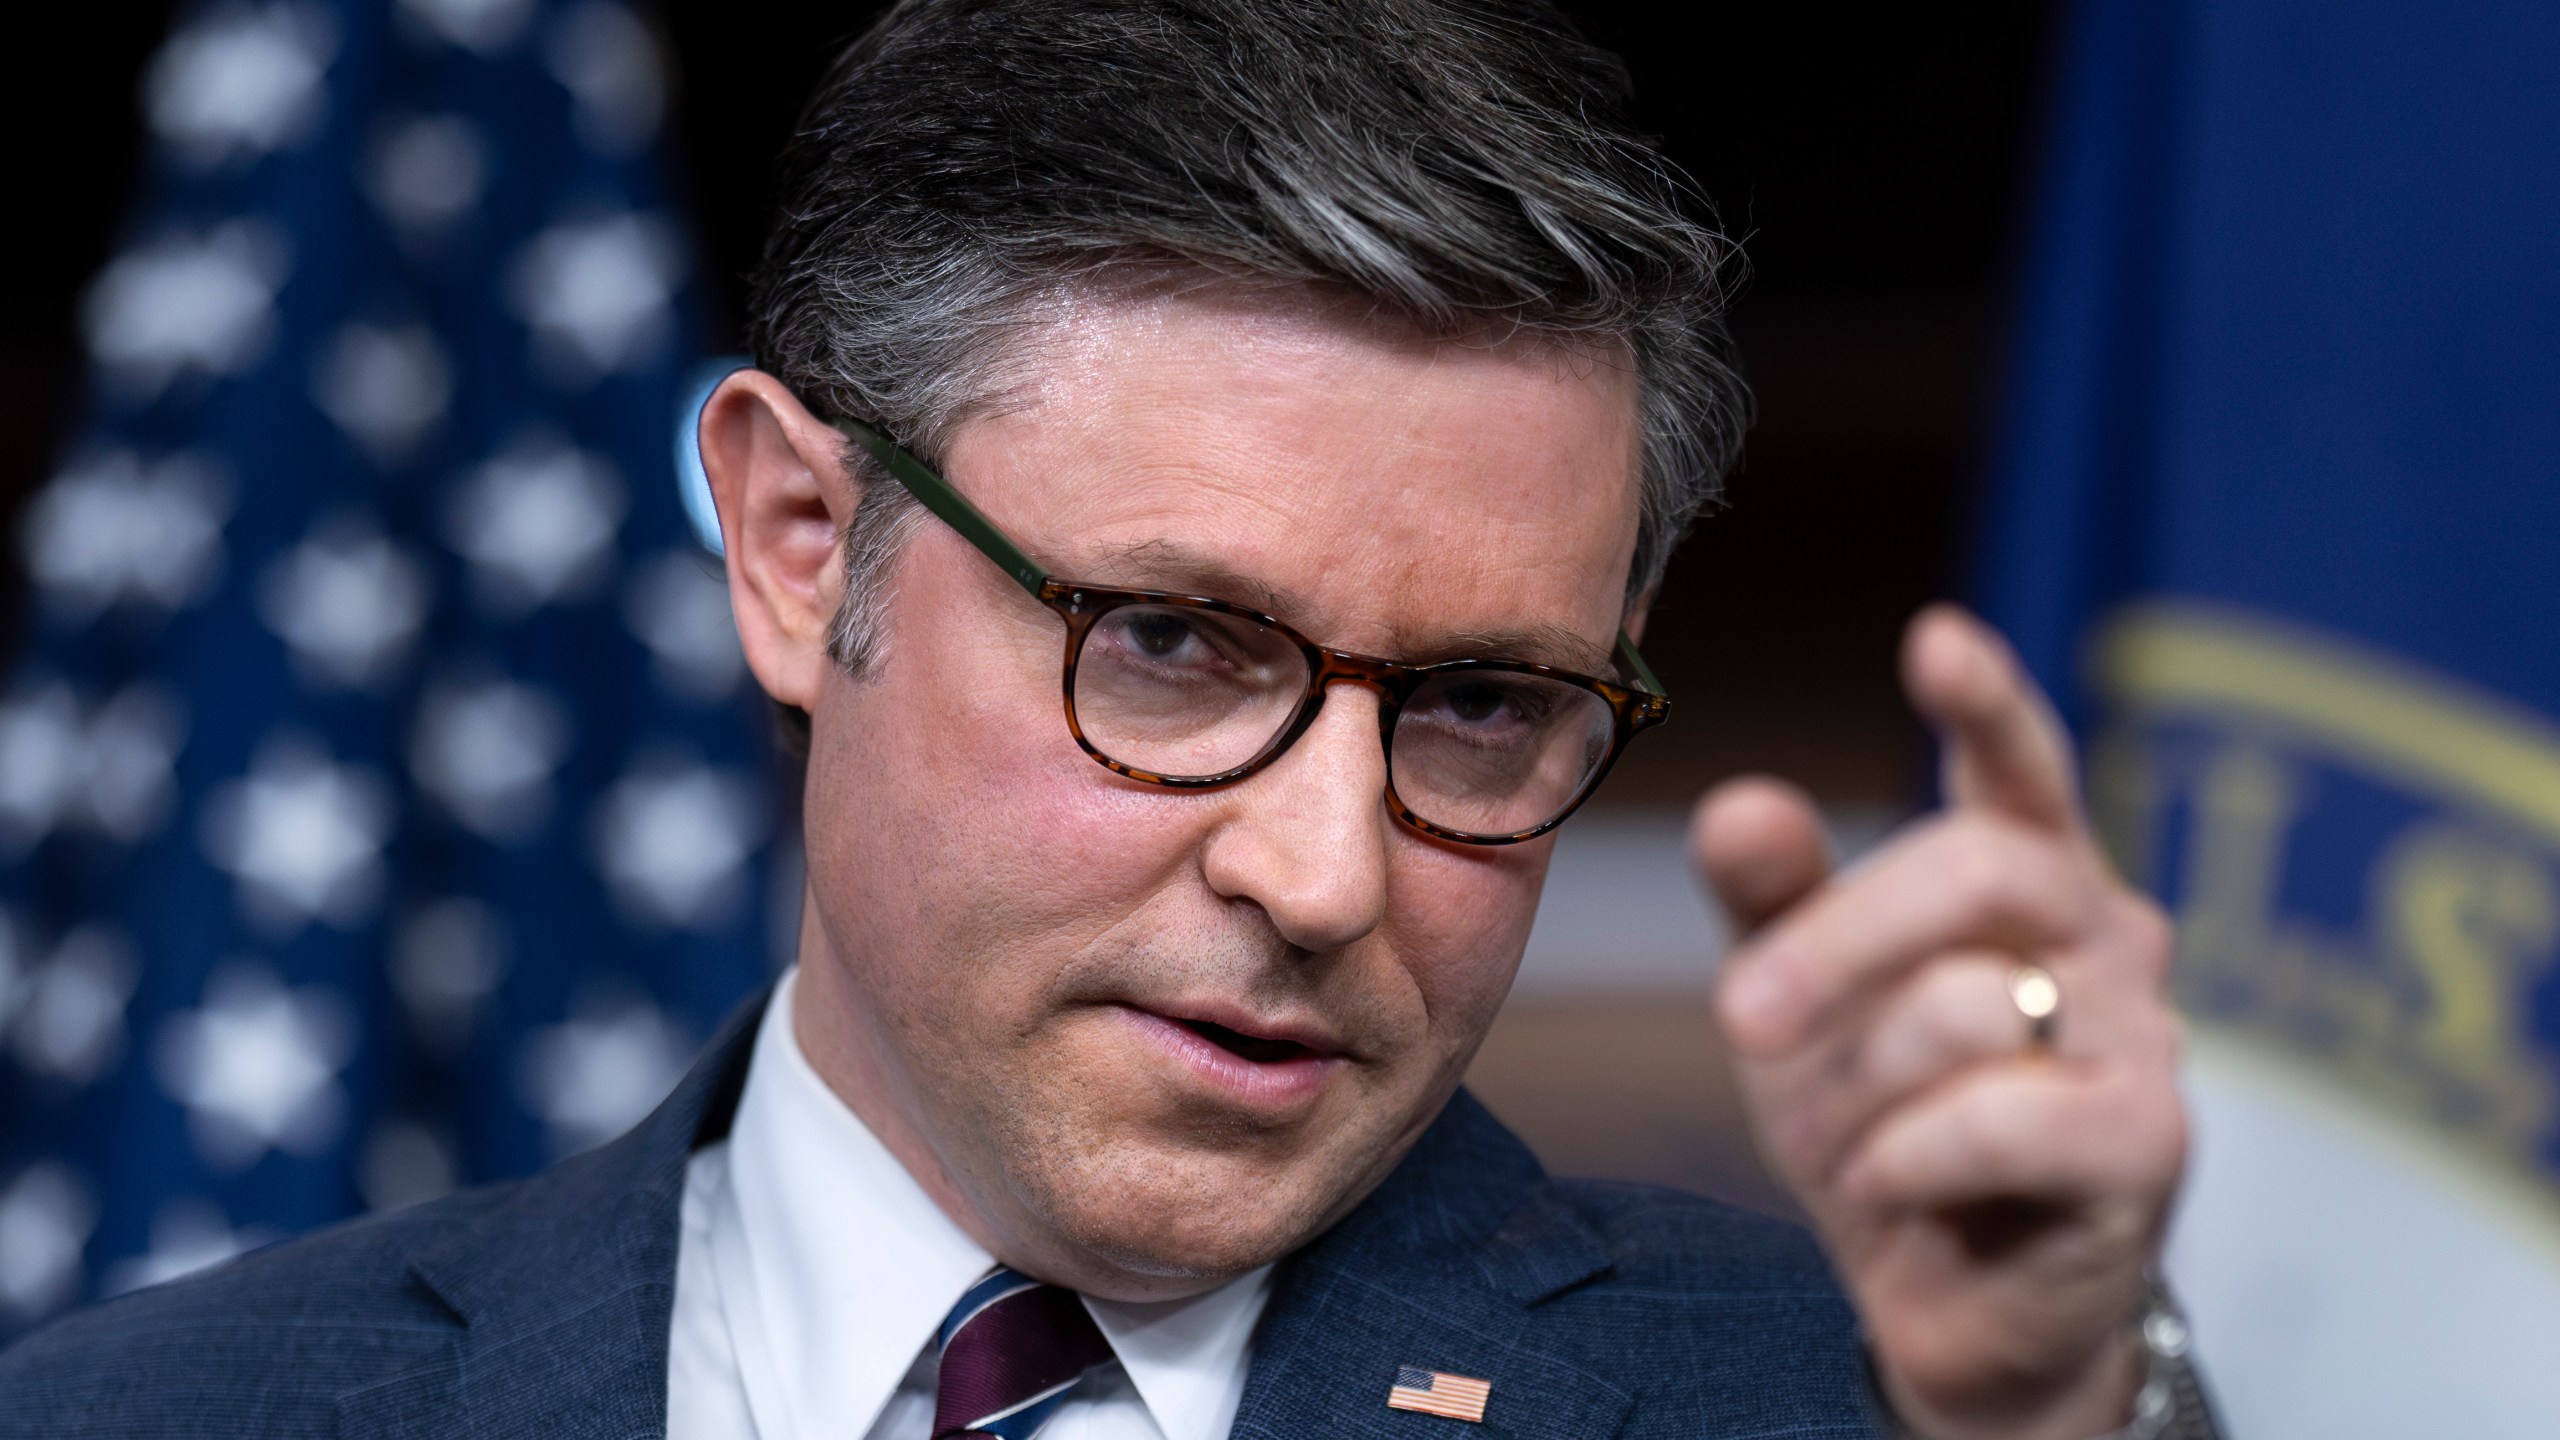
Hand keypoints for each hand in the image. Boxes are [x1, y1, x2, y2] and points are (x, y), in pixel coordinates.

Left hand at [1695, 606, 2186, 1439]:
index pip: (2019, 766)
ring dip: (1864, 1087)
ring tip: (1857, 1142)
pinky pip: (1995, 1117)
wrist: (1948, 1301)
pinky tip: (1894, 1187)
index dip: (1986, 702)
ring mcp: (2141, 1035)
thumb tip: (1739, 803)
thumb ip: (1772, 899)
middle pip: (1970, 871)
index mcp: (2024, 874)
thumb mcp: (1803, 998)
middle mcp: (2104, 931)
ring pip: (1966, 1005)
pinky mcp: (2147, 1146)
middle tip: (1743, 1016)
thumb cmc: (1885, 1113)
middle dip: (1834, 944)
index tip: (1936, 640)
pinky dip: (1908, 1157)